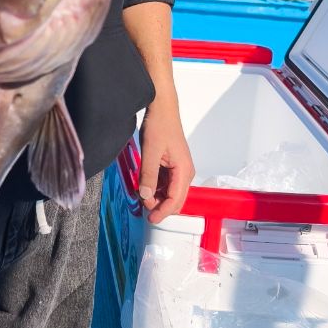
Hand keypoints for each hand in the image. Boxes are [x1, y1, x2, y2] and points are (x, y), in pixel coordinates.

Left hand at [137, 103, 194, 224]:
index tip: (150, 218)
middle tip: (142, 206)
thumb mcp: (151, 151)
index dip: (162, 212)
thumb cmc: (160, 125)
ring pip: (170, 193)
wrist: (162, 109)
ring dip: (157, 197)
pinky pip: (166, 184)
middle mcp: (185, 173)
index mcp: (184, 171)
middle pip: (175, 200)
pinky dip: (156, 188)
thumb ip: (148, 175)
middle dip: (160, 206)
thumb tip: (145, 196)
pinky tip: (145, 184)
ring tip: (141, 192)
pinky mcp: (173, 167)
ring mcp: (180, 170)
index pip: (175, 200)